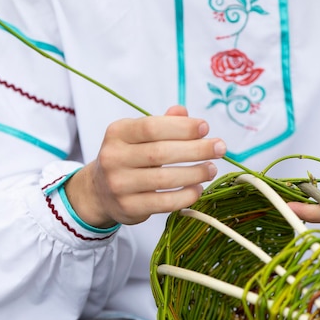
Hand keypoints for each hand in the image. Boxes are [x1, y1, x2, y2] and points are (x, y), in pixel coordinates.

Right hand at [65, 106, 226, 227]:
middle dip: (196, 150)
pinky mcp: (128, 207)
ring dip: (194, 173)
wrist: (100, 191)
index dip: (181, 128)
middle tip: (220, 148)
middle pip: (160, 153)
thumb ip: (162, 123)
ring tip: (211, 169)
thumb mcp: (139, 135)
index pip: (151, 127)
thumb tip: (184, 112)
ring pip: (164, 179)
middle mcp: (113, 158)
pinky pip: (163, 202)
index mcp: (117, 133)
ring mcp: (119, 185)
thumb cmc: (128, 157)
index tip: (205, 128)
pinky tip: (198, 189)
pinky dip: (185, 196)